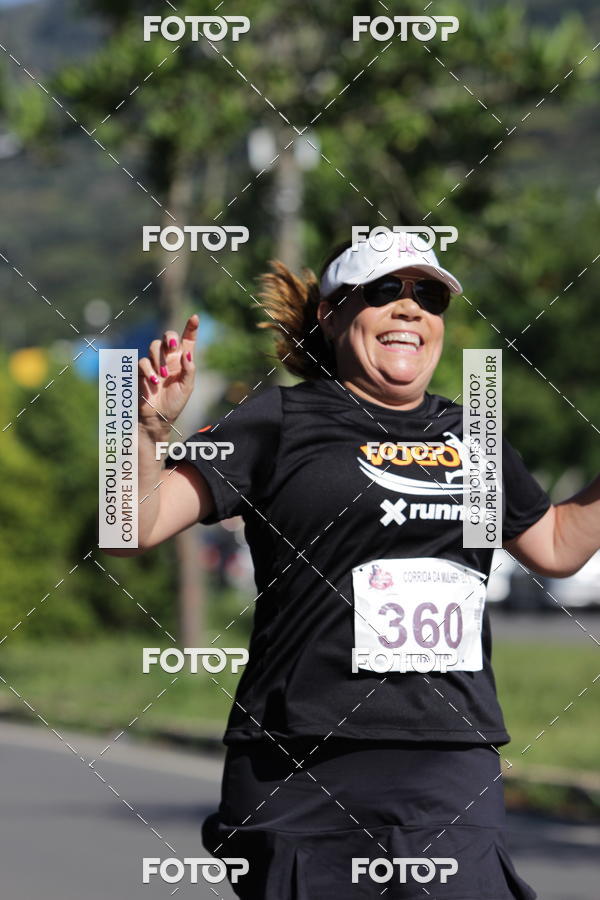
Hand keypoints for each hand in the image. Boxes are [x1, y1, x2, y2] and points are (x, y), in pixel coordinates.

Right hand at [138, 313, 197, 431]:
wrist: (158, 418)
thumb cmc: (174, 403)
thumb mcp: (187, 387)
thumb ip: (189, 370)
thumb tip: (187, 353)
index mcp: (182, 361)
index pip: (187, 340)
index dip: (191, 328)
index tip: (195, 317)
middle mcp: (168, 359)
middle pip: (167, 337)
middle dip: (169, 338)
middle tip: (173, 348)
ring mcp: (154, 363)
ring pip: (154, 346)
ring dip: (160, 359)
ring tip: (163, 376)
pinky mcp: (141, 371)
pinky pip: (143, 362)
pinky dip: (149, 370)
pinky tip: (154, 381)